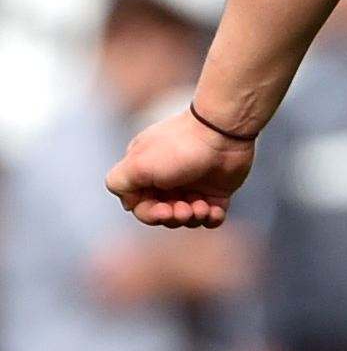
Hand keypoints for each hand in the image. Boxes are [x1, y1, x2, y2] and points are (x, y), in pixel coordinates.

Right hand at [106, 107, 253, 228]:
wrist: (223, 133)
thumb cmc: (179, 147)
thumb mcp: (137, 163)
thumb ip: (119, 182)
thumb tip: (128, 203)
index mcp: (145, 173)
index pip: (141, 207)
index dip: (152, 215)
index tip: (165, 210)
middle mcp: (168, 180)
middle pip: (164, 215)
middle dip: (174, 217)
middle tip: (186, 210)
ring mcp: (193, 186)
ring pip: (188, 217)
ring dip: (194, 218)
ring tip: (202, 206)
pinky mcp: (217, 190)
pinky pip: (212, 215)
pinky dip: (213, 218)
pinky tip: (214, 209)